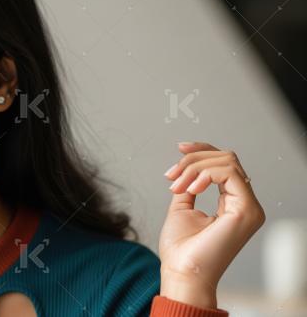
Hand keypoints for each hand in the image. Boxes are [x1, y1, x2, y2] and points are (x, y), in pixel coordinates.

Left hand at [159, 142, 264, 308]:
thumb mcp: (182, 207)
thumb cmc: (181, 249)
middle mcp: (245, 204)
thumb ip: (189, 186)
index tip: (179, 149)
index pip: (225, 164)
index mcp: (233, 204)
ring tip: (176, 185)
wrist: (182, 272)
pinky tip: (190, 187)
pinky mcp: (246, 210)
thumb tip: (187, 168)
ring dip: (194, 167)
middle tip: (171, 176)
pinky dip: (204, 173)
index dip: (202, 151)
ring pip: (227, 161)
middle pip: (226, 158)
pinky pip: (229, 172)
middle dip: (193, 160)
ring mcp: (249, 207)